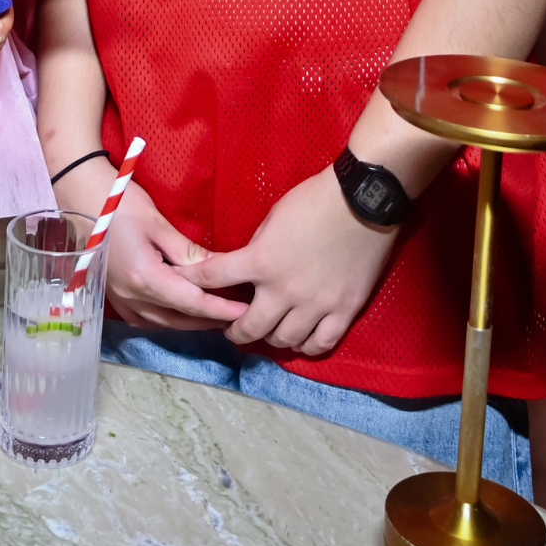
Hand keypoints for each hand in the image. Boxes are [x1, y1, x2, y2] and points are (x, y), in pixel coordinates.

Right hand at [63, 163, 247, 332]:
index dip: (219, 310)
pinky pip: (144, 319)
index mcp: (144, 278)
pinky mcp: (113, 295)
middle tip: (235, 317)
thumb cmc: (118, 203)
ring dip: (188, 322)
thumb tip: (216, 268)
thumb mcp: (157, 223)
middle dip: (208, 320)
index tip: (243, 314)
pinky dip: (166, 320)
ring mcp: (119, 298)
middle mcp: (131, 296)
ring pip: (161, 323)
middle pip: (178, 319)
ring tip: (212, 316)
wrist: (80, 196)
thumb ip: (187, 251)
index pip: (191, 303)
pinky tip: (177, 313)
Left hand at [177, 170, 396, 357]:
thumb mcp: (273, 218)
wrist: (362, 201)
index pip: (214, 278)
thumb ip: (258, 248)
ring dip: (271, 337)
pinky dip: (306, 345)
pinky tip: (300, 339)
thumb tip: (247, 269)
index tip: (183, 287)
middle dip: (234, 330)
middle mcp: (284, 290)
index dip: (193, 283)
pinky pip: (320, 344)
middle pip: (249, 327)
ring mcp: (316, 305)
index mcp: (261, 261)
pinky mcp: (343, 310)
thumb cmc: (314, 200)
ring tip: (267, 331)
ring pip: (284, 340)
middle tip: (232, 328)